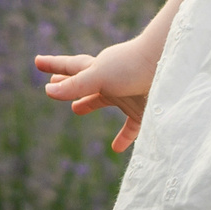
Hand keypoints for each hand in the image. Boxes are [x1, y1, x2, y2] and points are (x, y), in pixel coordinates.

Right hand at [34, 36, 159, 153]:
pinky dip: (124, 137)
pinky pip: (132, 126)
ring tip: (77, 108)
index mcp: (98, 70)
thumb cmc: (134, 66)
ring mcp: (128, 93)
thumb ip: (75, 86)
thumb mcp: (98, 76)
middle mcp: (111, 80)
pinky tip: (117, 148)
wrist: (173, 64)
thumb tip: (48, 90)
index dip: (53, 65)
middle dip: (68, 83)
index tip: (37, 61)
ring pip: (105, 100)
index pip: (70, 67)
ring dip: (89, 103)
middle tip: (53, 83)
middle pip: (84, 83)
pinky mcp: (144, 108)